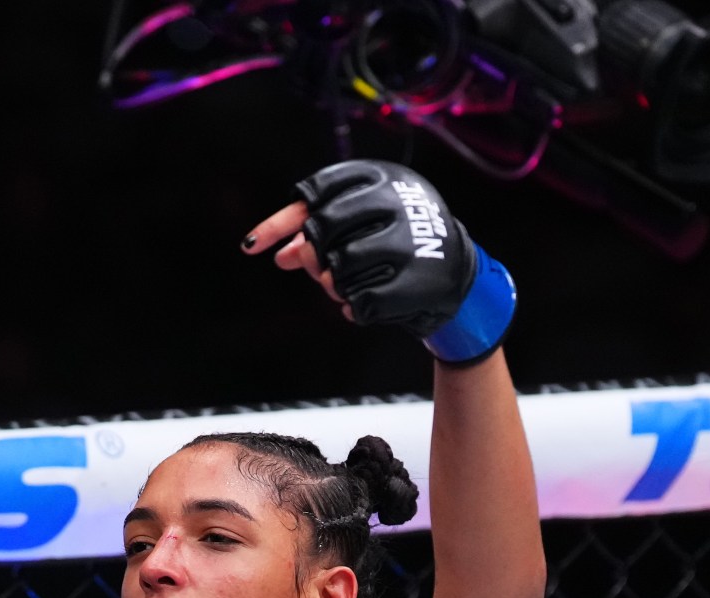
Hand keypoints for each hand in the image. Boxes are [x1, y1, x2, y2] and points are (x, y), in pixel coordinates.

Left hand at [243, 160, 485, 341]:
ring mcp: (408, 243)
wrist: (456, 272)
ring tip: (352, 284)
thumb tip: (280, 254)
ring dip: (333, 285)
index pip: (316, 193)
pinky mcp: (414, 282)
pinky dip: (352, 308)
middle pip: (320, 232)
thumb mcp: (364, 220)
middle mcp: (398, 203)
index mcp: (384, 177)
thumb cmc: (399, 241)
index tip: (252, 247)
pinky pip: (356, 301)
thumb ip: (319, 229)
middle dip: (312, 256)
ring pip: (335, 271)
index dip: (279, 222)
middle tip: (321, 268)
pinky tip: (365, 303)